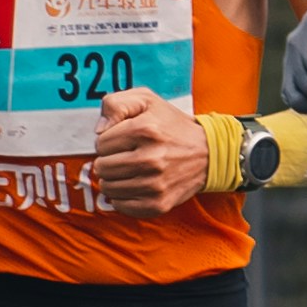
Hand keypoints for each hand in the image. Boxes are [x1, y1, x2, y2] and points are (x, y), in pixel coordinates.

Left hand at [89, 84, 210, 213]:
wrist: (208, 153)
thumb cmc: (171, 125)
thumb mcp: (146, 100)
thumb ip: (115, 104)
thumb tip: (99, 130)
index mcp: (145, 130)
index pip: (100, 143)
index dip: (108, 140)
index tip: (122, 140)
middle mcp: (150, 159)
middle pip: (102, 167)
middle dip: (108, 160)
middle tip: (124, 156)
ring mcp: (155, 184)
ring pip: (108, 188)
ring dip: (113, 179)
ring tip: (129, 170)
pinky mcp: (158, 204)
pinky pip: (121, 206)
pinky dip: (122, 197)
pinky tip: (134, 185)